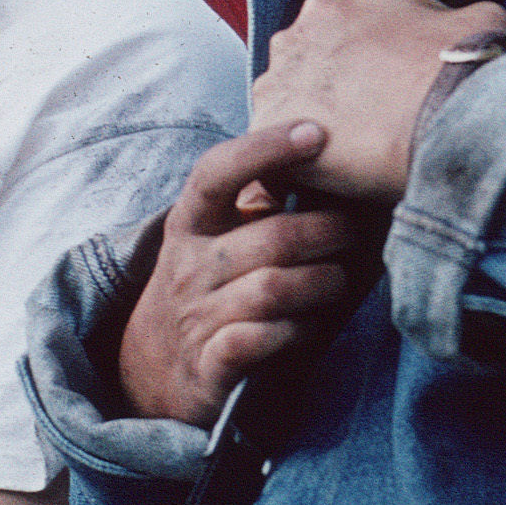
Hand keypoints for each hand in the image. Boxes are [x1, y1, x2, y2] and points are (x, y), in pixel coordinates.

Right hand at [117, 121, 373, 427]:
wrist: (147, 372)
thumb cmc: (202, 289)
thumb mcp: (210, 241)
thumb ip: (253, 206)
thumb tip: (321, 156)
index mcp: (190, 224)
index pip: (216, 173)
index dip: (265, 148)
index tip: (316, 132)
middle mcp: (189, 267)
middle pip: (273, 238)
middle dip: (328, 232)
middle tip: (358, 230)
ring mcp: (197, 317)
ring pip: (274, 289)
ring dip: (321, 284)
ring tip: (340, 281)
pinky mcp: (209, 366)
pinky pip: (258, 340)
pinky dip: (294, 332)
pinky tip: (308, 327)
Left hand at [249, 0, 505, 201]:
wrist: (454, 114)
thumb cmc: (466, 66)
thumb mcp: (474, 19)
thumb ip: (446, 19)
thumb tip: (459, 30)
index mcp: (330, 7)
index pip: (326, 42)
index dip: (350, 76)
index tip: (370, 100)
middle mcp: (292, 38)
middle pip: (296, 77)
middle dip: (321, 104)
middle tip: (359, 135)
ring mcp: (275, 87)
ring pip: (280, 119)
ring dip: (304, 140)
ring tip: (346, 170)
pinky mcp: (271, 135)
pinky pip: (274, 163)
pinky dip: (295, 180)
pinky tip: (328, 195)